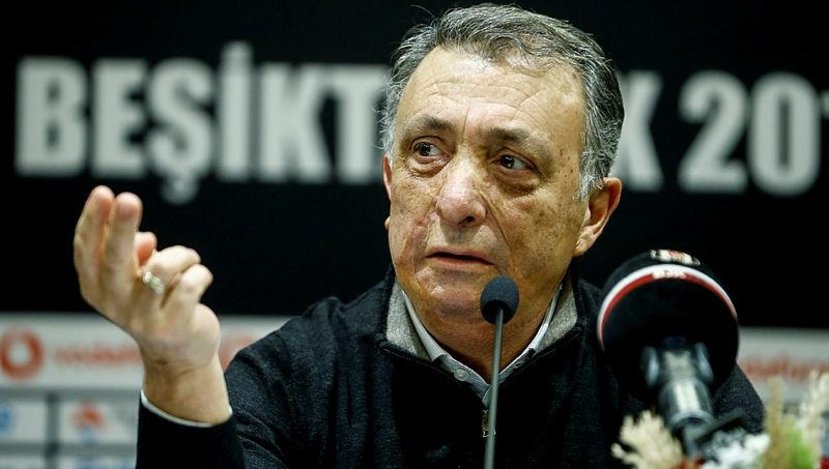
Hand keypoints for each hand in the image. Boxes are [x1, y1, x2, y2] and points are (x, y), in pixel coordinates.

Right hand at [73, 185, 228, 421]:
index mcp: (96, 288)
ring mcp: (142, 319)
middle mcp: (113, 304)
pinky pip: (189, 286)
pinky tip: (201, 277)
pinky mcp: (173, 327)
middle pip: (114, 260)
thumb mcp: (135, 276)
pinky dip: (200, 273)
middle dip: (121, 228)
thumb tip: (146, 239)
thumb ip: (131, 252)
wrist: (179, 355)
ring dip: (182, 255)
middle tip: (128, 198)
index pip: (87, 250)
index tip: (103, 192)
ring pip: (162, 268)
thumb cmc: (156, 302)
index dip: (93, 221)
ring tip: (189, 260)